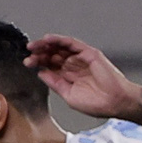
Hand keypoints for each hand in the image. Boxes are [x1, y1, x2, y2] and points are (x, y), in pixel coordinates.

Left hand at [25, 35, 141, 120]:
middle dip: (40, 53)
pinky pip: (72, 43)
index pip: (51, 65)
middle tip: (28, 54)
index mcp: (69, 76)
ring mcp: (81, 58)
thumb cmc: (96, 103)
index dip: (39, 63)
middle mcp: (74, 65)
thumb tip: (41, 73)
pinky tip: (48, 39)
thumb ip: (55, 83)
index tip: (28, 62)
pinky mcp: (89, 53)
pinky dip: (60, 40)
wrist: (114, 102)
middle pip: (53, 55)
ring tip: (34, 46)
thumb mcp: (68, 94)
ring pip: (61, 48)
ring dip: (47, 45)